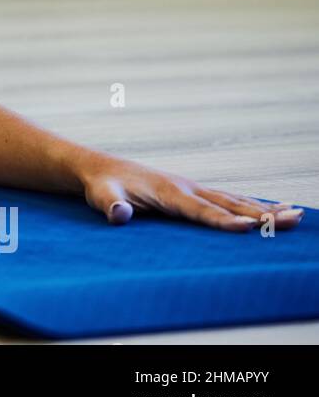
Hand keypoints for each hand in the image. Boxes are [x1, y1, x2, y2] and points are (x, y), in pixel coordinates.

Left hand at [79, 154, 303, 231]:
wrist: (100, 168)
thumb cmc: (101, 186)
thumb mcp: (101, 195)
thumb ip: (111, 205)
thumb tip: (119, 213)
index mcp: (168, 192)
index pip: (200, 210)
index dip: (223, 221)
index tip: (249, 228)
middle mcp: (186, 188)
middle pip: (228, 204)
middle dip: (260, 214)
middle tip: (293, 220)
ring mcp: (191, 188)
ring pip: (233, 201)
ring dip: (263, 209)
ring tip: (295, 216)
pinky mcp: (192, 192)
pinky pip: (227, 200)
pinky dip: (251, 206)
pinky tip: (271, 211)